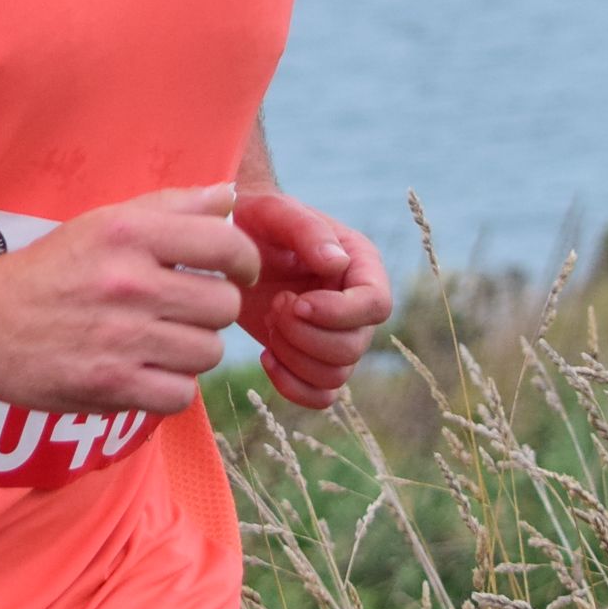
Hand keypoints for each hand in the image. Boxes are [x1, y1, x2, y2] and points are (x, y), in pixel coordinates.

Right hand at [0, 183, 258, 416]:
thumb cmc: (49, 269)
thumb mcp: (103, 222)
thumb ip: (170, 206)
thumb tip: (229, 196)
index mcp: (129, 233)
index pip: (226, 244)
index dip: (245, 261)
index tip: (236, 271)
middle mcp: (128, 282)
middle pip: (224, 305)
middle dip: (212, 310)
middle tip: (185, 310)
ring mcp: (121, 338)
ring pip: (208, 353)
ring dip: (192, 351)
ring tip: (162, 342)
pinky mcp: (111, 386)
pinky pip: (181, 394)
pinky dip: (171, 387)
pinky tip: (148, 371)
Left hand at [231, 186, 392, 410]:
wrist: (231, 242)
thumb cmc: (255, 219)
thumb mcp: (276, 212)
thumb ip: (307, 231)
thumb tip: (337, 264)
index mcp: (360, 265)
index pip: (376, 305)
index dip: (338, 313)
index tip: (296, 301)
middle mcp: (355, 305)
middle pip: (353, 348)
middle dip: (304, 334)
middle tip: (274, 303)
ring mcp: (335, 335)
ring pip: (335, 376)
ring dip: (293, 355)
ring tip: (269, 319)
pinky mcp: (310, 358)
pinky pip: (320, 396)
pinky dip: (291, 385)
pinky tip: (265, 354)